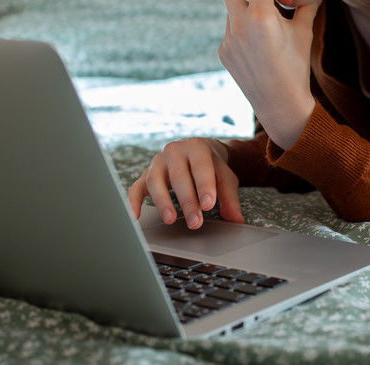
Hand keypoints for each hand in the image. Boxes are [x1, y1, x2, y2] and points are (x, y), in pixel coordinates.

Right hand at [127, 138, 243, 228]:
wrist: (197, 151)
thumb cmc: (211, 166)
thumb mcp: (225, 176)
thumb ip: (230, 197)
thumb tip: (236, 219)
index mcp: (196, 148)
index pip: (200, 166)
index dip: (204, 185)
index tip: (209, 205)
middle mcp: (174, 151)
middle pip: (178, 176)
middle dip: (187, 200)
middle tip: (195, 222)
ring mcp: (157, 163)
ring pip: (155, 181)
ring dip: (162, 202)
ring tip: (171, 219)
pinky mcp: (145, 175)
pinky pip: (135, 188)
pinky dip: (133, 202)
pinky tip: (136, 217)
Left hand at [218, 0, 320, 149]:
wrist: (281, 104)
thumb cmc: (296, 68)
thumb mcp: (305, 32)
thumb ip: (307, 4)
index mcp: (260, 18)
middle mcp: (239, 27)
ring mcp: (228, 40)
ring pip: (231, 9)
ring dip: (247, 8)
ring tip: (268, 25)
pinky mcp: (223, 52)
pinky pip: (231, 29)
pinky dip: (244, 27)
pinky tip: (260, 44)